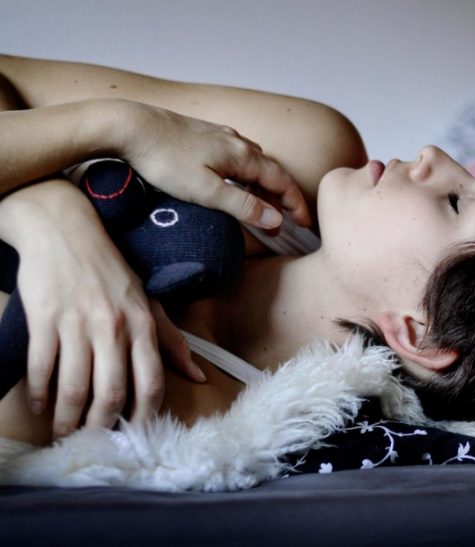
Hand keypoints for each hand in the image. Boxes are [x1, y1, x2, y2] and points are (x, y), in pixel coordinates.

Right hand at [0, 181, 200, 437]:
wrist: (64, 228)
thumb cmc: (111, 269)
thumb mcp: (147, 301)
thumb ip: (172, 340)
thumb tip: (200, 377)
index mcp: (143, 323)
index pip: (150, 382)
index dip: (143, 416)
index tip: (134, 435)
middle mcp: (113, 326)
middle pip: (110, 393)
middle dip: (101, 426)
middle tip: (92, 440)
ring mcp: (77, 323)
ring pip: (74, 387)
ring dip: (67, 417)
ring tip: (62, 431)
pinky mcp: (44, 318)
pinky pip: (41, 368)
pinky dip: (39, 393)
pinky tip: (39, 405)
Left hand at [113, 100, 311, 231]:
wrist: (128, 126)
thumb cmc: (163, 160)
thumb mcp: (206, 191)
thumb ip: (243, 206)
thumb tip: (276, 220)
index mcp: (242, 156)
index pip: (283, 182)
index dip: (297, 205)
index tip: (305, 225)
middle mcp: (237, 142)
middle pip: (272, 172)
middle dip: (283, 198)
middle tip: (288, 222)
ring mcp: (220, 135)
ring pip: (254, 162)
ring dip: (265, 186)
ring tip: (263, 207)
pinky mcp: (203, 135)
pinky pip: (237, 156)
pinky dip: (247, 174)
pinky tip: (235, 181)